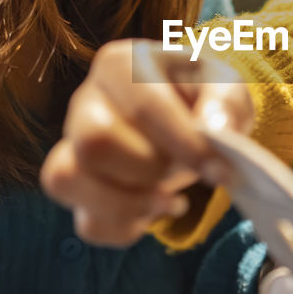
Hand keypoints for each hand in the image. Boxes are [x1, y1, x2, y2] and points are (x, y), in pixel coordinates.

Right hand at [40, 39, 251, 245]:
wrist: (189, 120)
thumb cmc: (203, 98)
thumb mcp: (225, 86)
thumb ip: (225, 102)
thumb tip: (215, 128)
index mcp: (120, 64)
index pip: (142, 107)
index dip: (184, 145)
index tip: (220, 170)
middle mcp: (85, 101)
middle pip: (94, 143)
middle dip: (150, 170)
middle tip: (186, 173)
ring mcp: (72, 146)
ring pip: (67, 180)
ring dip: (128, 204)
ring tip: (171, 202)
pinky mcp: (79, 188)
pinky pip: (86, 222)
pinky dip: (125, 229)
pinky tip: (153, 214)